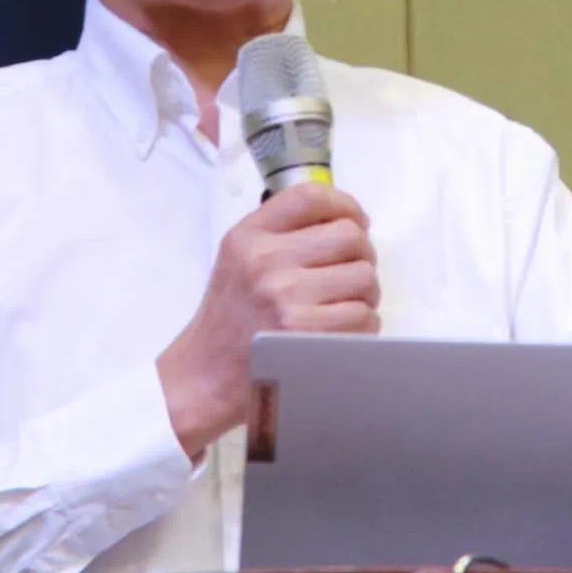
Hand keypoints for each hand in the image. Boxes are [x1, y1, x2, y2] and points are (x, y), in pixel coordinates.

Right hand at [156, 183, 378, 458]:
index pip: (310, 197)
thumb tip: (345, 218)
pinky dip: (362, 324)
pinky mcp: (307, 335)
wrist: (206, 375)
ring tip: (343, 304)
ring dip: (364, 293)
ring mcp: (287, 300)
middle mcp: (266, 262)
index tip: (358, 220)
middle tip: (350, 272)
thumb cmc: (229, 318)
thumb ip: (280, 232)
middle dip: (361, 255)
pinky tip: (339, 330)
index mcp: (249, 237)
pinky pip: (364, 317)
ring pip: (365, 277)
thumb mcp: (238, 258)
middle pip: (349, 236)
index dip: (345, 204)